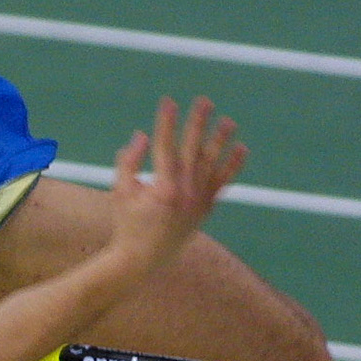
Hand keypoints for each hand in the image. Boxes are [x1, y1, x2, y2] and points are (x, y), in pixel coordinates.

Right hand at [106, 96, 245, 273]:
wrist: (142, 260)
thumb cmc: (126, 224)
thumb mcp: (120, 192)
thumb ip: (128, 162)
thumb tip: (142, 136)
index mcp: (162, 188)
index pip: (166, 147)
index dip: (166, 122)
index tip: (168, 102)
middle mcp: (185, 194)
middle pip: (193, 150)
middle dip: (198, 123)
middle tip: (204, 101)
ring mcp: (198, 202)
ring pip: (213, 164)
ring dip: (221, 141)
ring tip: (228, 121)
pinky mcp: (205, 209)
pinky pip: (223, 183)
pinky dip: (232, 166)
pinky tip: (241, 148)